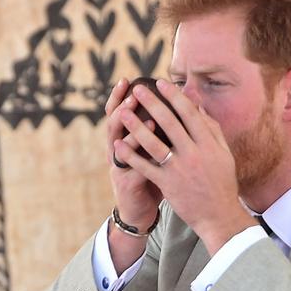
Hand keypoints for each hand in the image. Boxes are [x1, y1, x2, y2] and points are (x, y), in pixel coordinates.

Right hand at [106, 79, 163, 227]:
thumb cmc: (150, 177)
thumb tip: (176, 106)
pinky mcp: (127, 184)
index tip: (127, 80)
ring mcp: (119, 168)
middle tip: (134, 93)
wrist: (139, 210)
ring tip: (149, 119)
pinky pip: (134, 170)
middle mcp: (116, 151)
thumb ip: (159, 131)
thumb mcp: (152, 152)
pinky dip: (143, 161)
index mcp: (123, 140)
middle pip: (114, 124)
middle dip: (123, 108)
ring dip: (134, 132)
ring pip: (121, 146)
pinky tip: (153, 153)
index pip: (118, 113)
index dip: (119, 97)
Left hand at [113, 79, 253, 254]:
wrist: (218, 215)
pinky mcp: (168, 184)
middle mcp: (194, 152)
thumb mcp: (223, 153)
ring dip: (136, 126)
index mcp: (208, 142)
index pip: (189, 113)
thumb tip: (199, 107)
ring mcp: (180, 168)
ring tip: (122, 113)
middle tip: (137, 89)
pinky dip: (131, 155)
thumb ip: (211, 129)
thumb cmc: (221, 182)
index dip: (173, 96)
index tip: (160, 83)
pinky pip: (146, 167)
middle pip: (169, 122)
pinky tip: (118, 145)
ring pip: (154, 143)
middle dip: (152, 103)